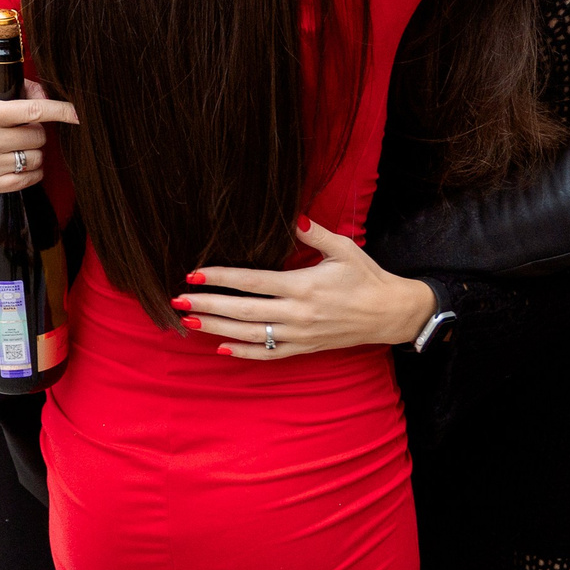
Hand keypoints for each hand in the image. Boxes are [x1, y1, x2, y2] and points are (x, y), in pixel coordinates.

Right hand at [0, 80, 78, 193]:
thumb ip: (20, 88)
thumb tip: (47, 97)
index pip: (32, 111)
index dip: (58, 111)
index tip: (74, 114)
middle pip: (38, 138)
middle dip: (37, 133)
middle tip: (24, 131)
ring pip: (35, 160)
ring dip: (35, 153)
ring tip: (19, 147)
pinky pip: (27, 180)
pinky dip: (32, 171)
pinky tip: (21, 162)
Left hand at [172, 220, 437, 360]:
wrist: (391, 314)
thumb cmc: (367, 277)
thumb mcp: (344, 248)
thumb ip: (313, 233)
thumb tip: (290, 215)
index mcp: (304, 286)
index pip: (252, 282)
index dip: (221, 278)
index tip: (194, 272)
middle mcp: (298, 314)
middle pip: (243, 311)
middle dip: (208, 305)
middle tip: (178, 300)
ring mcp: (300, 335)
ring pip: (251, 334)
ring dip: (217, 328)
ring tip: (190, 321)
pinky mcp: (305, 348)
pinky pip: (270, 354)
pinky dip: (244, 352)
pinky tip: (221, 347)